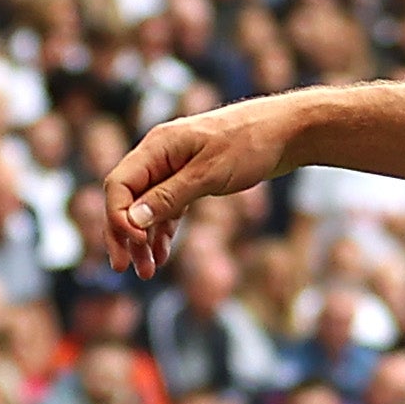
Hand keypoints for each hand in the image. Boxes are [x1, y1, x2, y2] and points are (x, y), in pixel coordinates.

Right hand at [98, 101, 289, 275]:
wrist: (286, 131)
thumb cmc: (249, 145)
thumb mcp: (209, 174)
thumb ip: (170, 196)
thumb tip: (132, 221)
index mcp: (157, 147)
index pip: (119, 185)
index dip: (118, 217)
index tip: (135, 245)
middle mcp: (159, 155)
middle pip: (126, 198)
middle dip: (122, 234)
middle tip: (121, 268)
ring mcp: (174, 167)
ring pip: (145, 206)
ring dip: (142, 239)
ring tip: (147, 272)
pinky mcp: (191, 178)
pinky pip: (167, 207)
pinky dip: (163, 230)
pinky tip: (162, 254)